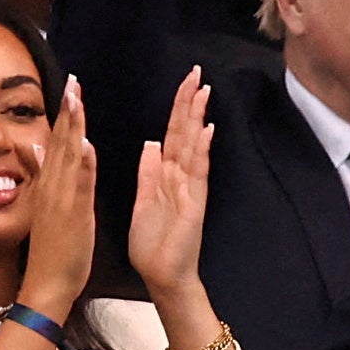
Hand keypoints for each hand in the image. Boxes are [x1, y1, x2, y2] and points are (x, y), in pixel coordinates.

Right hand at [18, 76, 95, 319]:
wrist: (47, 283)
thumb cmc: (53, 249)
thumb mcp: (45, 205)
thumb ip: (42, 175)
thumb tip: (33, 147)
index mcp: (50, 184)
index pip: (56, 142)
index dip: (63, 114)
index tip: (70, 88)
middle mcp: (53, 187)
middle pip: (60, 141)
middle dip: (67, 110)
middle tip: (72, 80)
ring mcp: (61, 200)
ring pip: (68, 157)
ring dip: (73, 127)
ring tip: (77, 99)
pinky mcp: (72, 215)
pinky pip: (79, 186)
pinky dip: (83, 165)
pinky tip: (86, 144)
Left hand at [129, 67, 212, 296]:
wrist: (162, 276)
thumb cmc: (153, 244)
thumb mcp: (143, 201)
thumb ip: (149, 173)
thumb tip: (151, 144)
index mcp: (165, 176)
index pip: (172, 135)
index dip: (176, 109)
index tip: (184, 83)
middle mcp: (181, 177)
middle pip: (185, 134)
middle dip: (189, 103)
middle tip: (197, 73)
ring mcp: (190, 189)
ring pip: (192, 146)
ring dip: (197, 118)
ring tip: (203, 91)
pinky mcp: (194, 204)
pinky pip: (197, 173)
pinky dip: (201, 151)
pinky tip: (205, 130)